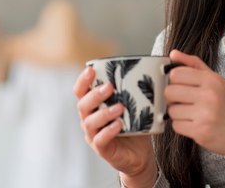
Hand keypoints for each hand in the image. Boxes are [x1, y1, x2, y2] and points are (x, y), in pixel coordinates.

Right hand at [73, 66, 157, 184]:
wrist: (140, 154)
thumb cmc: (134, 127)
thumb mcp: (132, 106)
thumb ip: (131, 92)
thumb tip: (144, 72)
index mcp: (93, 106)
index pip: (81, 91)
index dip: (83, 80)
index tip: (91, 69)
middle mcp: (89, 119)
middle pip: (82, 105)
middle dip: (94, 95)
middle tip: (109, 87)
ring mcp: (94, 135)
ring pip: (90, 123)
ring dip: (104, 113)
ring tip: (120, 107)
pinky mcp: (103, 149)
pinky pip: (100, 140)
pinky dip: (108, 131)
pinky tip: (119, 125)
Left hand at [165, 50, 224, 172]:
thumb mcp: (215, 80)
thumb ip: (193, 64)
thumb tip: (173, 54)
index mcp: (211, 80)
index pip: (175, 74)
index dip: (174, 81)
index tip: (181, 86)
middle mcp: (208, 96)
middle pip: (169, 92)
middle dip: (173, 98)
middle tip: (183, 101)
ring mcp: (205, 115)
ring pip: (171, 110)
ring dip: (178, 113)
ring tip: (191, 114)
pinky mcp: (201, 132)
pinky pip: (176, 126)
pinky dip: (181, 126)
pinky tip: (194, 124)